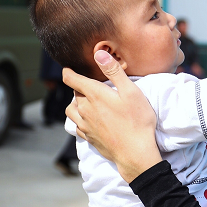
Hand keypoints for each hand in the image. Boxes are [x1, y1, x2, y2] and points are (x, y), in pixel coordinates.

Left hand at [63, 50, 161, 182]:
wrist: (135, 153)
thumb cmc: (137, 121)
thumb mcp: (131, 91)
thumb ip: (114, 71)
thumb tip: (99, 53)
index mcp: (94, 95)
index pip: (71, 79)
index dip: (68, 71)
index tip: (69, 68)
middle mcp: (85, 109)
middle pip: (74, 93)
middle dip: (79, 87)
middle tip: (92, 85)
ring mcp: (85, 124)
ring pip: (72, 109)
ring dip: (76, 103)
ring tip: (87, 102)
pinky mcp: (88, 137)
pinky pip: (77, 125)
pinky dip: (79, 119)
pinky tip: (89, 120)